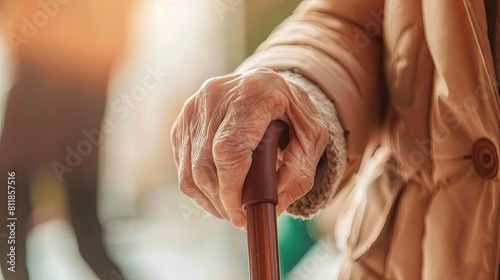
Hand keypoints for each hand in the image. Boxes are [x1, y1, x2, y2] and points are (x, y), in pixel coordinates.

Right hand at [171, 68, 327, 227]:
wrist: (267, 85)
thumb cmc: (292, 110)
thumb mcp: (312, 136)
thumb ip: (299, 170)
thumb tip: (273, 205)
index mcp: (253, 92)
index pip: (229, 148)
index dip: (232, 188)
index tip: (242, 214)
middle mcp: (216, 95)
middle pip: (206, 164)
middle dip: (222, 201)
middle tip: (240, 219)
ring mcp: (194, 108)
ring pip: (191, 170)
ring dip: (210, 199)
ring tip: (232, 209)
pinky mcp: (182, 122)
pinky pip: (184, 167)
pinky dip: (200, 189)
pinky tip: (219, 194)